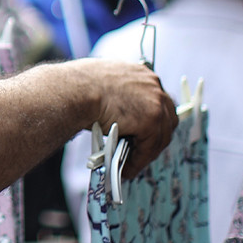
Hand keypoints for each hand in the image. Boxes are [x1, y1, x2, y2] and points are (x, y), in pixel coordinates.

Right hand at [77, 57, 176, 178]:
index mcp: (141, 73)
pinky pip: (149, 148)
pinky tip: (127, 169)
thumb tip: (115, 114)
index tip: (144, 133)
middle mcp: (153, 84)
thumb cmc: (79, 87)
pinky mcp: (151, 120)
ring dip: (146, 153)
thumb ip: (117, 96)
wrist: (76, 90)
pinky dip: (139, 161)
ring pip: (160, 136)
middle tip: (141, 151)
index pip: (157, 100)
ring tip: (131, 164)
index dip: (153, 120)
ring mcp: (155, 101)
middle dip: (156, 137)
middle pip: (166, 118)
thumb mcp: (104, 85)